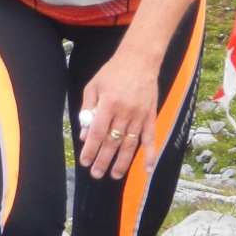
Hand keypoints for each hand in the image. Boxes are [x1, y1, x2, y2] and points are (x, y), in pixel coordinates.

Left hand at [77, 49, 158, 180]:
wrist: (140, 60)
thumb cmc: (113, 72)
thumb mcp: (94, 86)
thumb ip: (88, 109)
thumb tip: (84, 134)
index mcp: (108, 103)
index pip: (98, 132)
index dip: (90, 149)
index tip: (85, 162)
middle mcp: (125, 111)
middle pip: (112, 142)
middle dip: (103, 160)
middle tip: (96, 174)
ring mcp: (139, 115)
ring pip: (130, 144)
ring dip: (122, 162)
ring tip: (114, 175)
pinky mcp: (150, 116)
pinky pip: (150, 138)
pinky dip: (150, 154)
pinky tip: (147, 168)